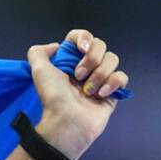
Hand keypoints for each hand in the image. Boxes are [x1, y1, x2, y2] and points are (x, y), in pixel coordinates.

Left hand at [26, 28, 128, 159]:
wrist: (67, 122)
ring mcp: (100, 79)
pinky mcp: (112, 92)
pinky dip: (112, 84)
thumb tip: (56, 46)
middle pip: (101, 45)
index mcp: (68, 60)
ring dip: (100, 74)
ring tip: (87, 91)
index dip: (84, 38)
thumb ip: (38, 52)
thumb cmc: (53, 97)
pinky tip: (100, 95)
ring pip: (112, 59)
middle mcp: (85, 67)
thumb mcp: (38, 70)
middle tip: (78, 76)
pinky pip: (121, 77)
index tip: (81, 49)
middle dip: (92, 59)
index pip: (82, 37)